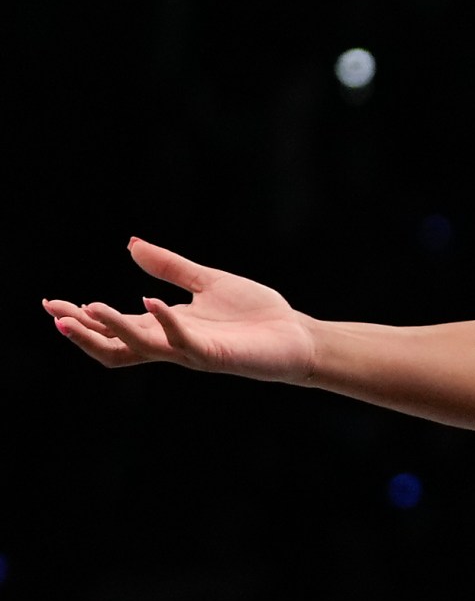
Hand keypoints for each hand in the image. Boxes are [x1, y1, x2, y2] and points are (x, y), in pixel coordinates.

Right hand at [46, 239, 317, 381]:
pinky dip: (165, 321)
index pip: (113, 328)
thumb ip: (169, 266)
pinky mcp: (217, 356)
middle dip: (84, 331)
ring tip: (89, 308)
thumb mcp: (206, 281)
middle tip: (56, 314)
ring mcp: (193, 352)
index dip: (82, 317)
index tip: (50, 303)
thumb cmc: (257, 314)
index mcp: (166, 327)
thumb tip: (131, 244)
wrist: (299, 335)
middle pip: (116, 345)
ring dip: (113, 329)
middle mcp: (173, 343)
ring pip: (140, 348)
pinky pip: (183, 342)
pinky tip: (149, 301)